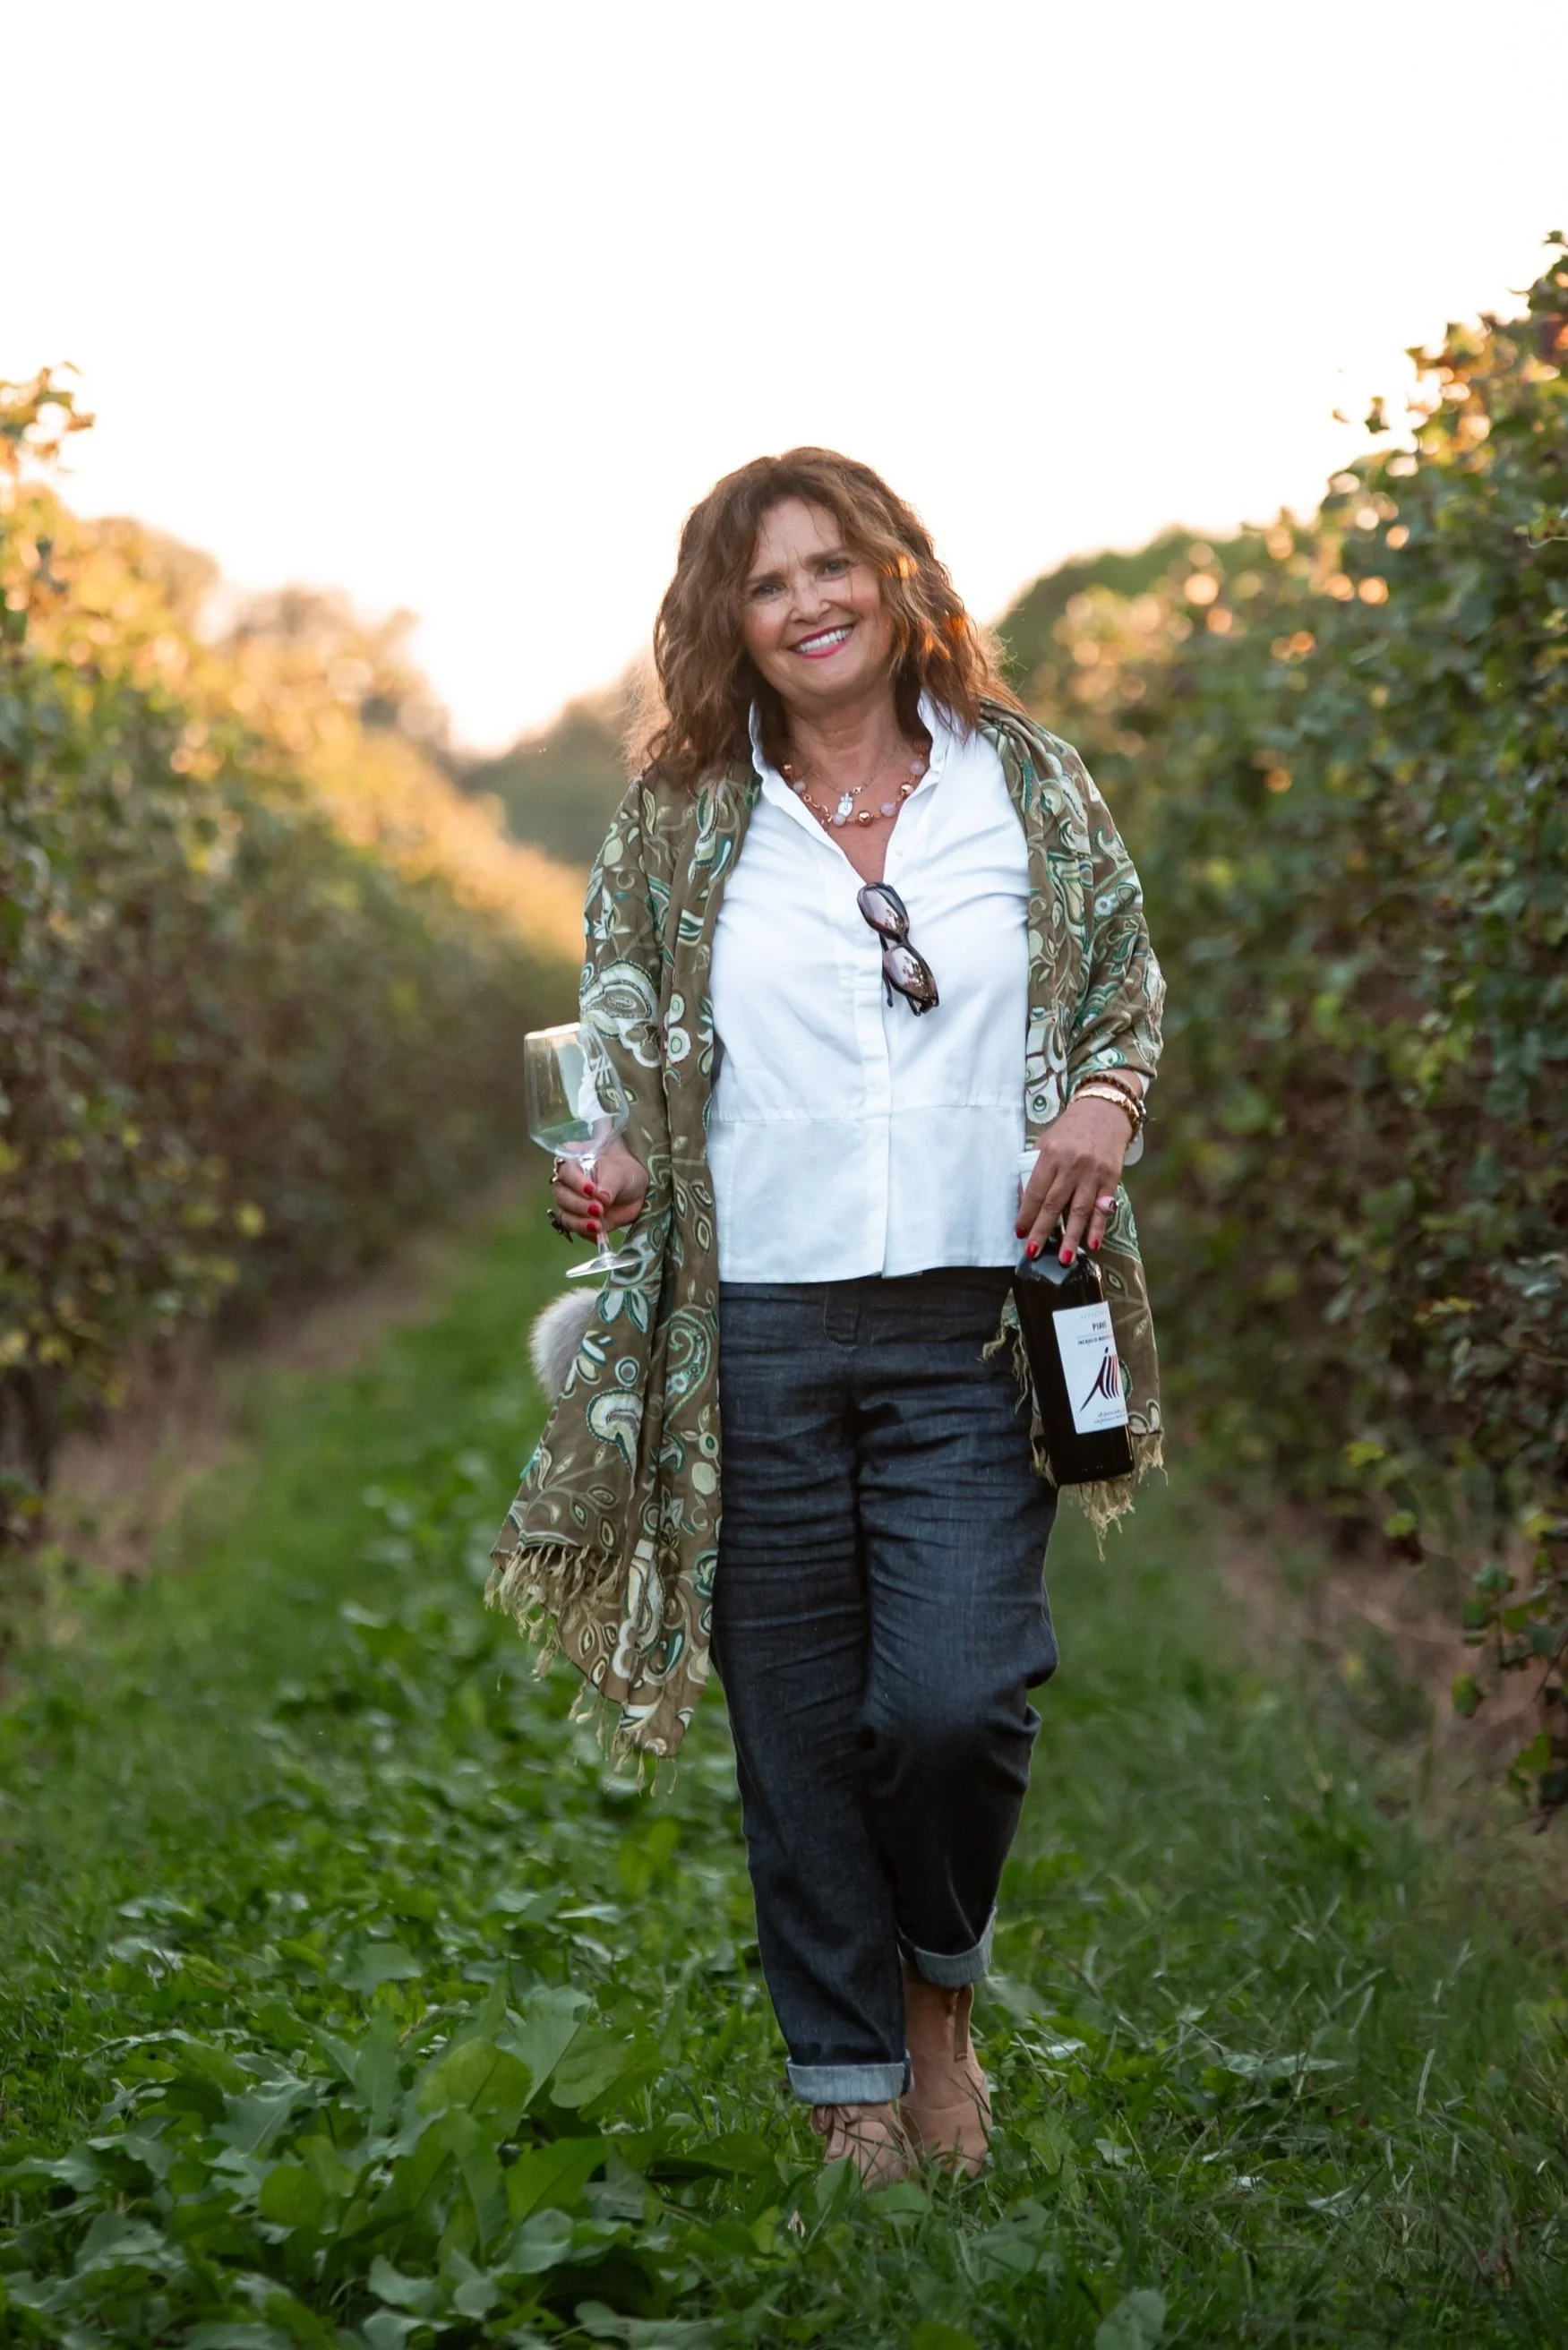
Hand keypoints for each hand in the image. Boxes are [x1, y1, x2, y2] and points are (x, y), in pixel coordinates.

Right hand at [553, 1136, 649, 1240]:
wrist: (634, 1190)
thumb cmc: (623, 1173)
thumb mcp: (620, 1174)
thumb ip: (610, 1184)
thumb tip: (603, 1197)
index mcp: (576, 1168)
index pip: (566, 1173)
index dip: (576, 1183)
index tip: (593, 1191)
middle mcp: (569, 1188)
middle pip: (562, 1197)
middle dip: (578, 1205)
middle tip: (598, 1209)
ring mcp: (573, 1207)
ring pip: (565, 1216)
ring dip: (579, 1223)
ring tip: (598, 1225)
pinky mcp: (582, 1223)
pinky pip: (577, 1230)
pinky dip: (587, 1233)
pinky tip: (598, 1234)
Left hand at [1016, 1097, 1131, 1265]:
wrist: (1105, 1111)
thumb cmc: (1070, 1130)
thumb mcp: (1046, 1142)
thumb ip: (1035, 1169)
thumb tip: (1024, 1203)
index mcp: (1051, 1154)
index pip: (1035, 1191)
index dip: (1026, 1214)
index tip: (1020, 1233)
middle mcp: (1072, 1164)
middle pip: (1054, 1204)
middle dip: (1043, 1231)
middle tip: (1034, 1252)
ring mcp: (1093, 1173)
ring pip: (1079, 1210)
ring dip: (1071, 1236)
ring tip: (1064, 1258)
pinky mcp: (1111, 1178)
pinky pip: (1103, 1208)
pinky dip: (1098, 1227)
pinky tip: (1093, 1244)